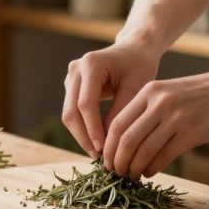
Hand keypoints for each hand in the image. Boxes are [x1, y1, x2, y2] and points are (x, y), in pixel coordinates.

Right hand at [62, 43, 160, 158]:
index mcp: (91, 64)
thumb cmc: (139, 66)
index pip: (85, 103)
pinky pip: (73, 112)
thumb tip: (109, 143)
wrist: (134, 50)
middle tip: (98, 157)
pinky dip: (83, 128)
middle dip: (83, 136)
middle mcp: (75, 69)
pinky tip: (96, 142)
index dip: (92, 128)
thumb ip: (121, 112)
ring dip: (81, 135)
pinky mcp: (72, 87)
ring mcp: (71, 78)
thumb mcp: (137, 88)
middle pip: (71, 111)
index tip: (102, 149)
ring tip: (98, 153)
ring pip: (69, 114)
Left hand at [103, 66, 208, 178]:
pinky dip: (152, 168)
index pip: (117, 123)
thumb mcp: (171, 93)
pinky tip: (150, 172)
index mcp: (150, 91)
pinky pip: (163, 156)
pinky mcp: (192, 133)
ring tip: (131, 176)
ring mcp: (176, 118)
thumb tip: (128, 141)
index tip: (107, 159)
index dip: (108, 146)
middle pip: (125, 139)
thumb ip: (150, 111)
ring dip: (133, 168)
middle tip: (115, 172)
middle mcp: (159, 103)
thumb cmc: (206, 94)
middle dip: (116, 160)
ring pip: (142, 150)